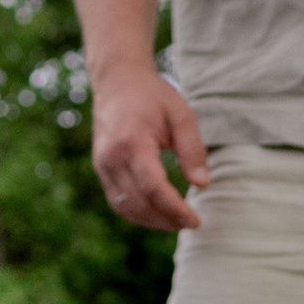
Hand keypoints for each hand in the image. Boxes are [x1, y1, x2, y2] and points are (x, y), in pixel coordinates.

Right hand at [91, 61, 210, 229]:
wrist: (116, 80)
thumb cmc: (152, 95)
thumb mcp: (181, 115)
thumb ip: (193, 150)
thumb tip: (203, 184)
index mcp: (132, 141)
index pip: (153, 187)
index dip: (174, 209)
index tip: (195, 220)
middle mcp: (112, 156)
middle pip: (139, 203)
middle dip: (167, 220)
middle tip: (190, 223)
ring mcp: (102, 164)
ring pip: (126, 208)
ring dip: (152, 222)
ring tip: (177, 221)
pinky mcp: (101, 169)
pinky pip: (117, 202)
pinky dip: (138, 214)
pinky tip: (158, 214)